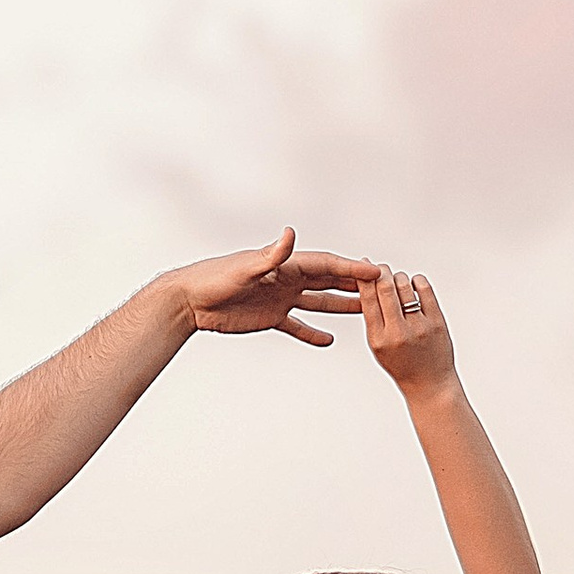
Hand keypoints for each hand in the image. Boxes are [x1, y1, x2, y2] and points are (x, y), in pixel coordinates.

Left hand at [168, 230, 376, 348]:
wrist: (188, 300)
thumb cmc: (212, 279)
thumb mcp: (244, 268)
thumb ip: (270, 255)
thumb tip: (290, 234)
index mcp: (285, 265)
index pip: (327, 265)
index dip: (353, 268)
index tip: (379, 273)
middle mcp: (286, 280)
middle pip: (329, 280)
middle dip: (356, 284)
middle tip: (386, 289)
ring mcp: (279, 299)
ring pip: (318, 301)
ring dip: (342, 305)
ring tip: (368, 311)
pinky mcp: (269, 317)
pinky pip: (297, 325)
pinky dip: (311, 332)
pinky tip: (328, 340)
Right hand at [360, 264, 454, 397]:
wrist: (429, 384)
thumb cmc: (402, 365)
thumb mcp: (378, 347)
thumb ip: (374, 320)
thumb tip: (370, 286)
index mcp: (378, 338)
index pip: (368, 299)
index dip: (364, 279)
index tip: (363, 268)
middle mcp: (398, 332)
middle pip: (386, 288)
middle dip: (381, 272)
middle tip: (380, 267)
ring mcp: (420, 327)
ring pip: (405, 286)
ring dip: (399, 277)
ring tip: (397, 279)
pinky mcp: (437, 323)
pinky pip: (426, 291)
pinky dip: (418, 282)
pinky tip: (414, 283)